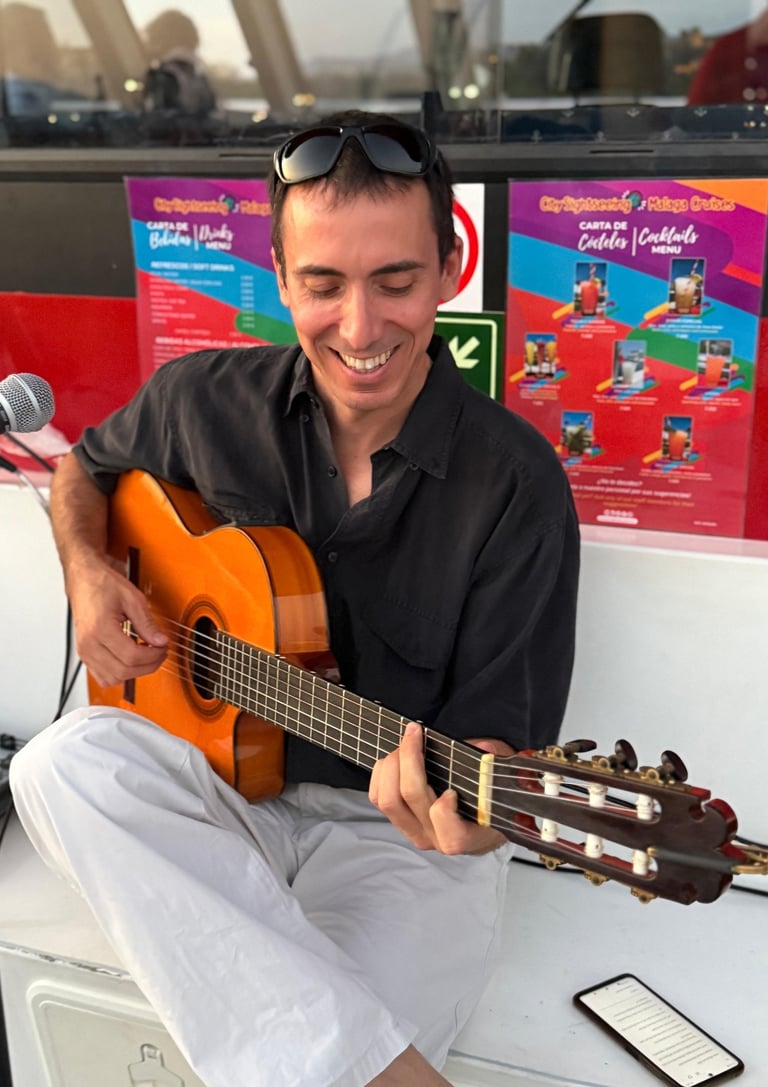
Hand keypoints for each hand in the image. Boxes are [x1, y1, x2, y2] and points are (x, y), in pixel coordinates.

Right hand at [68, 557, 167, 687]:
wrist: (84, 580)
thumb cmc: (103, 585)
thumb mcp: (132, 599)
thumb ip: (147, 623)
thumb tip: (160, 641)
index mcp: (100, 629)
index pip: (131, 657)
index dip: (153, 656)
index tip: (163, 647)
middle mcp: (88, 644)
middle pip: (123, 671)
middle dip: (147, 665)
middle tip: (159, 652)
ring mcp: (84, 651)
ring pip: (112, 679)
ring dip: (134, 672)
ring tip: (146, 655)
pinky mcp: (84, 654)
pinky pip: (102, 677)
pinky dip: (119, 673)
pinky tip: (130, 659)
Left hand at [369, 723, 513, 854]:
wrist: (481, 825)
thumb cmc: (489, 802)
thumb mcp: (499, 783)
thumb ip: (492, 766)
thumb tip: (484, 748)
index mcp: (467, 837)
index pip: (450, 834)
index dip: (445, 810)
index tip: (452, 790)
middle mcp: (436, 838)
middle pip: (409, 798)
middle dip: (408, 758)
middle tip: (414, 735)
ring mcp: (415, 831)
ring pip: (387, 801)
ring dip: (391, 765)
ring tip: (403, 746)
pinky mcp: (400, 823)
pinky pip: (378, 800)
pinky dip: (380, 774)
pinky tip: (393, 759)